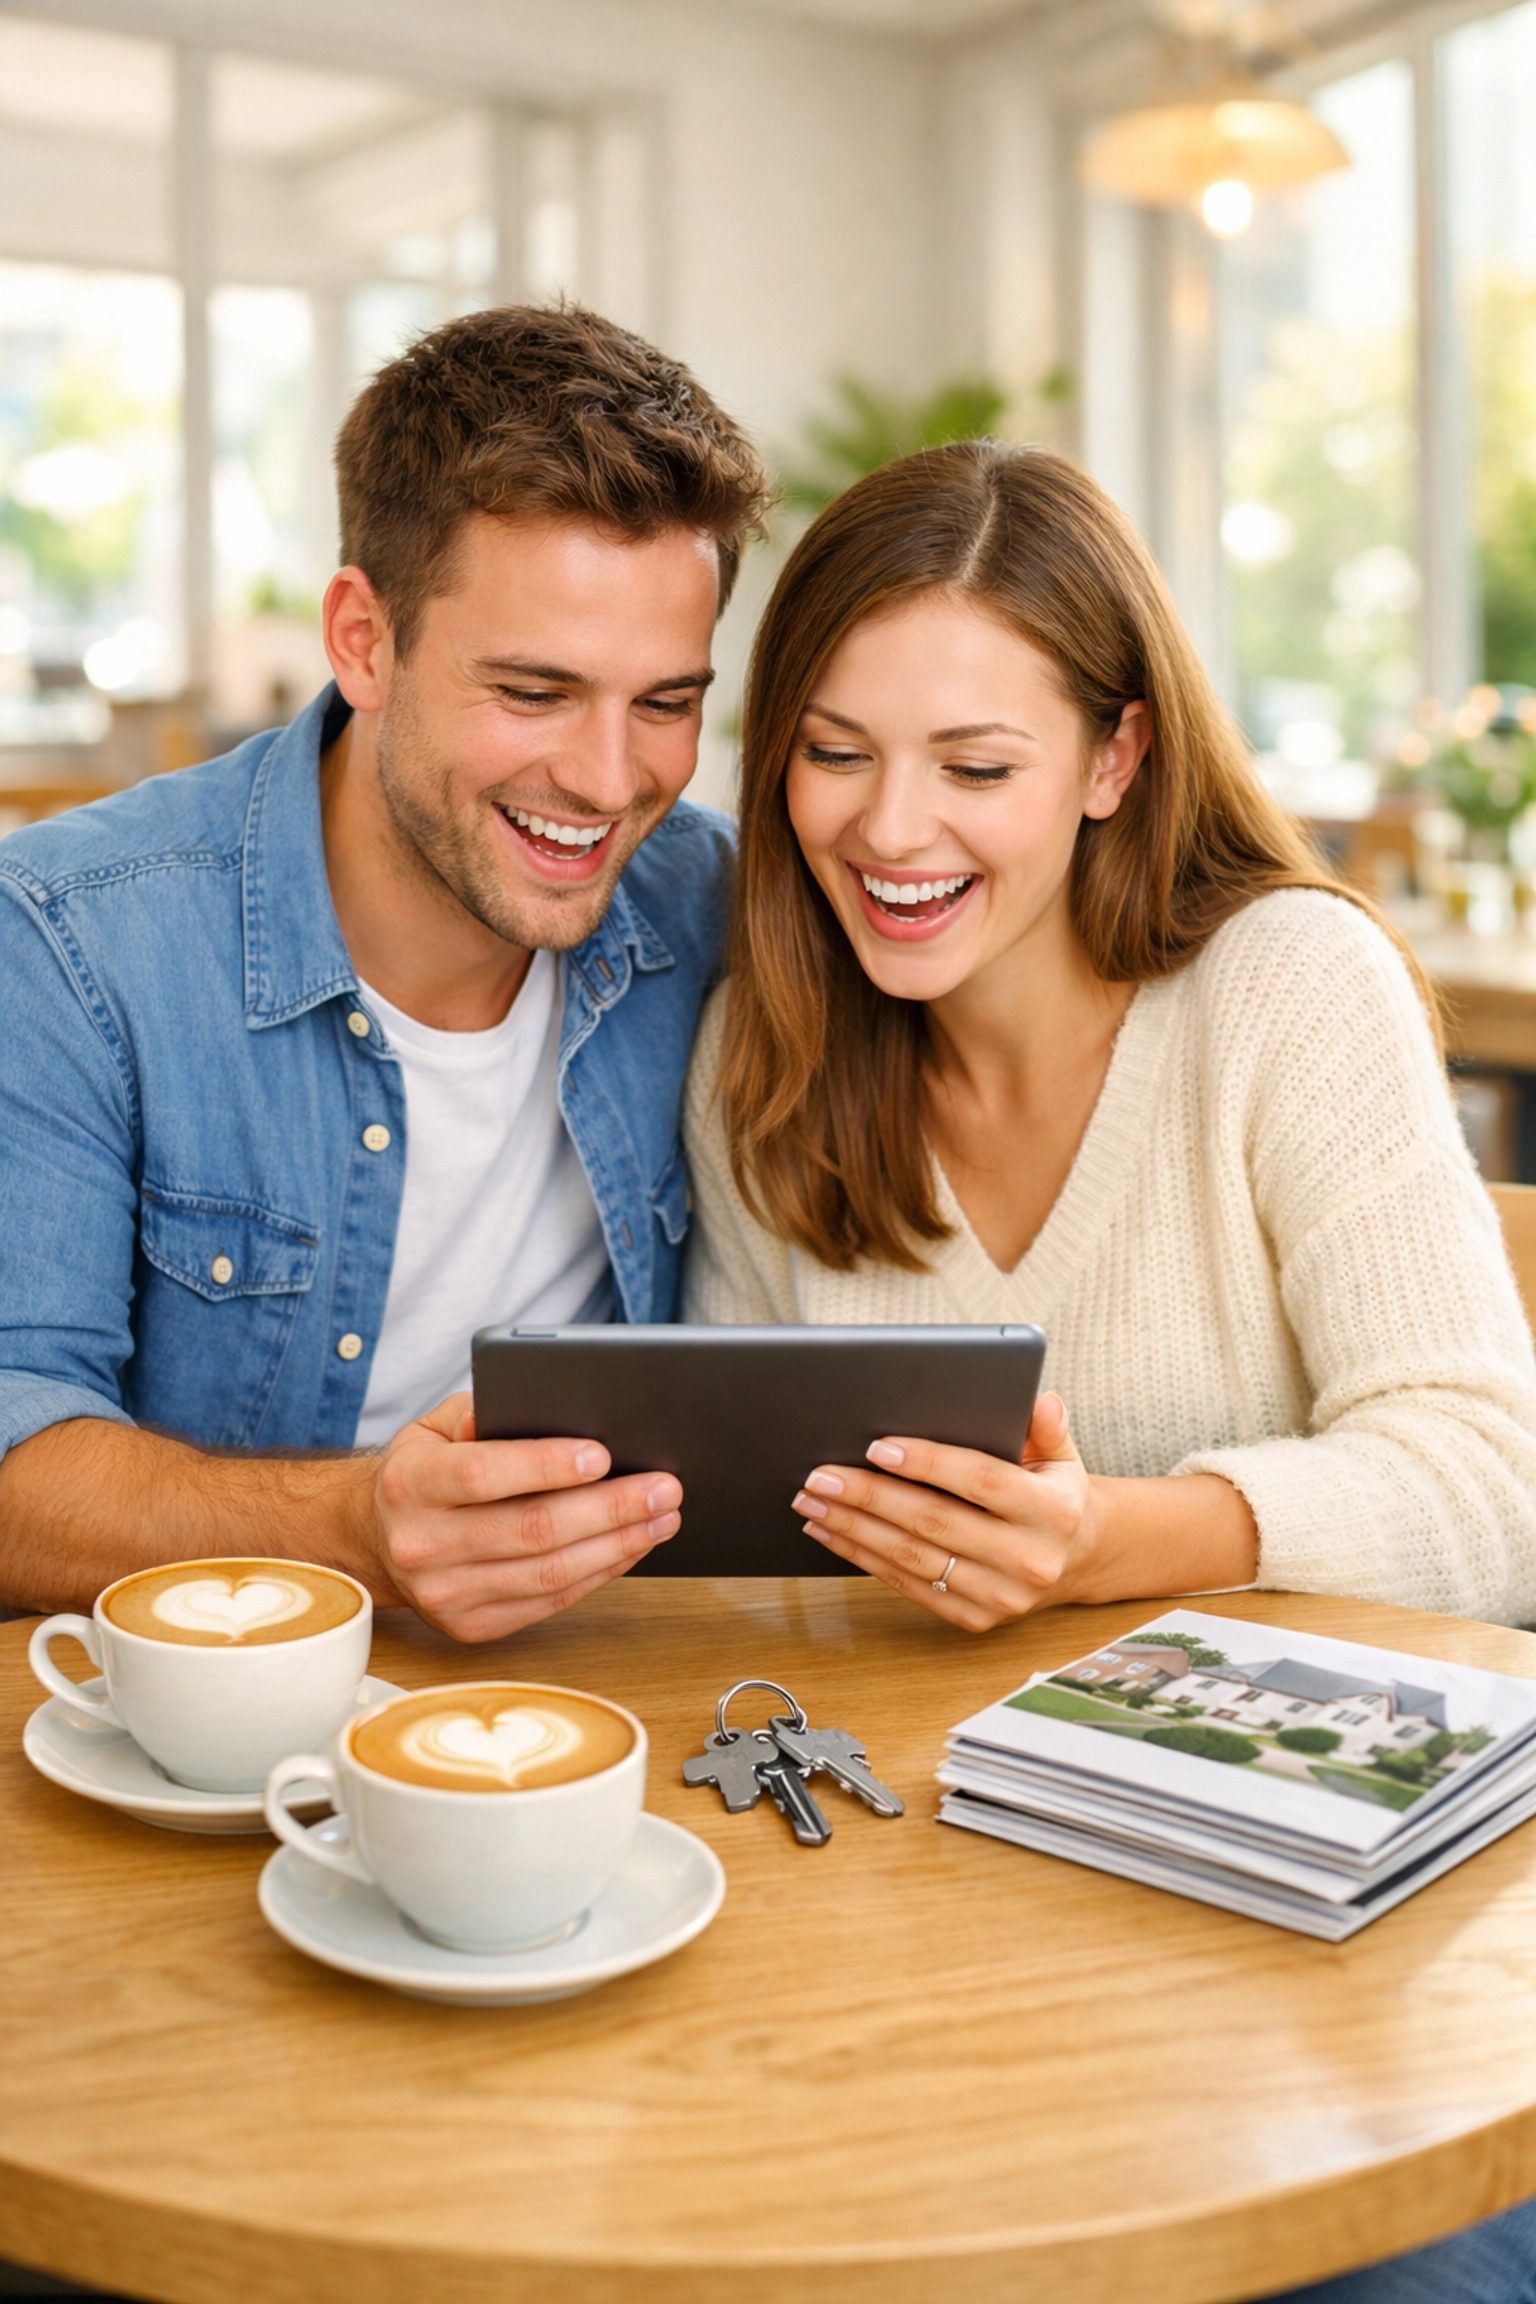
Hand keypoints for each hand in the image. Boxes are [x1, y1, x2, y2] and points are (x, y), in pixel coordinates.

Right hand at [372, 1394, 679, 1641]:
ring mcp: (446, 1594)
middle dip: (609, 1508)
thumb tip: (543, 1409)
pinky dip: (600, 1573)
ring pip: (549, 1573)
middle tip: (663, 1487)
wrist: (377, 1540)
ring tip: (662, 1517)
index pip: (483, 1475)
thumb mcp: (433, 1427)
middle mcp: (422, 1545)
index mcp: (410, 1485)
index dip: (546, 1466)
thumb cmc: (423, 1472)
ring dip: (617, 1544)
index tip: (603, 1454)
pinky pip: (550, 1601)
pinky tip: (632, 1547)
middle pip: (531, 1530)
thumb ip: (480, 1412)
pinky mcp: (471, 1626)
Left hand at [791, 1391, 1095, 1630]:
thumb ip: (1048, 1426)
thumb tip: (1040, 1400)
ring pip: (913, 1557)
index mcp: (1052, 1511)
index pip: (979, 1482)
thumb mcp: (1062, 1455)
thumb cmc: (1054, 1495)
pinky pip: (910, 1586)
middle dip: (869, 1496)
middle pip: (934, 1521)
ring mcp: (1001, 1596)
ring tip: (812, 1501)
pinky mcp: (975, 1619)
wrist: (1076, 1559)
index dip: (927, 1463)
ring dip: (854, 1528)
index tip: (876, 1447)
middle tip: (820, 1475)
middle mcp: (1028, 1559)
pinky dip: (864, 1559)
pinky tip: (832, 1533)